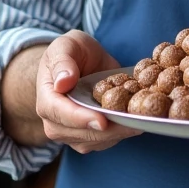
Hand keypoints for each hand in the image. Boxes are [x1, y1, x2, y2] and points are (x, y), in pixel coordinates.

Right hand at [36, 30, 141, 152]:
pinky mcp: (90, 137)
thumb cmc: (71, 52)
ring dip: (119, 134)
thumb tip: (63, 82)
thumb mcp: (66, 45)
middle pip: (81, 134)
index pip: (60, 114)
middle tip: (134, 123)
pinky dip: (123, 133)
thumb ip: (63, 62)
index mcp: (47, 100)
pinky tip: (139, 120)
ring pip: (96, 141)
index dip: (81, 119)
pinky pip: (107, 141)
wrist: (79, 62)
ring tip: (142, 121)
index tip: (102, 121)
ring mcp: (73, 133)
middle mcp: (56, 123)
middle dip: (108, 130)